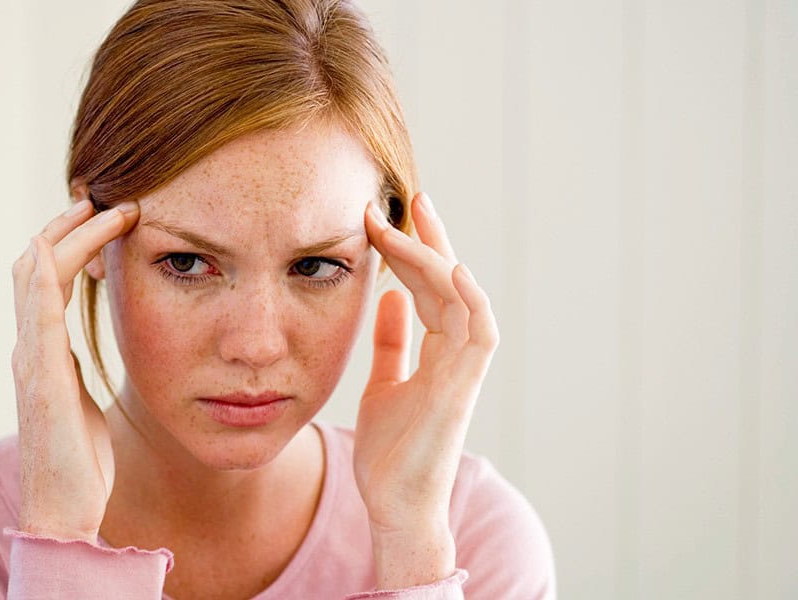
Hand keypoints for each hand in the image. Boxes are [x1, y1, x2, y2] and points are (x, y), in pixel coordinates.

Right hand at [10, 192, 138, 541]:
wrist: (62, 509)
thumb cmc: (77, 459)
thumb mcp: (80, 398)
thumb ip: (74, 366)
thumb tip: (84, 342)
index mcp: (41, 352)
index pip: (46, 278)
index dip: (71, 242)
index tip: (110, 220)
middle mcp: (29, 349)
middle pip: (36, 265)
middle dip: (70, 226)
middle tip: (110, 201)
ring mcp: (31, 362)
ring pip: (36, 278)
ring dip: (70, 238)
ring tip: (109, 212)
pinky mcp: (42, 380)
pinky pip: (40, 318)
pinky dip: (50, 279)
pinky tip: (68, 250)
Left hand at [354, 192, 499, 533]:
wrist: (395, 504)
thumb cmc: (392, 451)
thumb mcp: (384, 383)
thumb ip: (392, 342)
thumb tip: (387, 297)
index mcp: (440, 350)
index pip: (431, 287)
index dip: (412, 252)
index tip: (386, 218)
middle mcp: (458, 353)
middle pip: (450, 282)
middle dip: (431, 238)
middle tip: (410, 197)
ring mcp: (464, 368)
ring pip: (462, 296)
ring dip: (438, 255)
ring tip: (413, 218)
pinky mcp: (464, 387)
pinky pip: (477, 332)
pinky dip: (467, 298)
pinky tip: (450, 267)